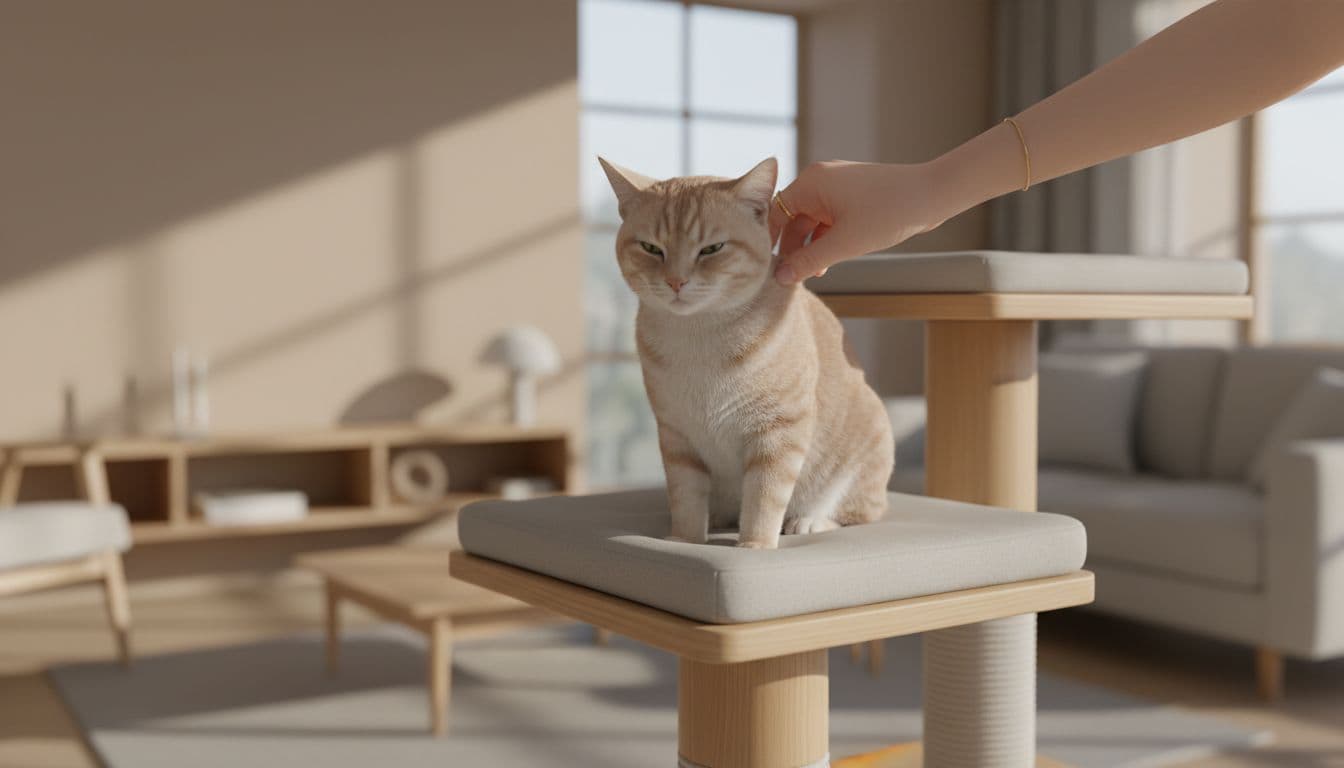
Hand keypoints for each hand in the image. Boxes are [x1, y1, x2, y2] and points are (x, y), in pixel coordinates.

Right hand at [768, 161, 950, 284]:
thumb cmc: (890, 212)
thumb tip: (782, 278)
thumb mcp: (845, 243)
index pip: (776, 213)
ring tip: (813, 275)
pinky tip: (829, 263)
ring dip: (811, 248)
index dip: (770, 241)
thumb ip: (809, 261)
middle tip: (791, 278)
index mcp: (812, 182)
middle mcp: (820, 180)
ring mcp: (838, 187)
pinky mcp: (853, 196)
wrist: (933, 195)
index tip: (767, 268)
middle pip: (793, 219)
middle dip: (793, 248)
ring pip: (812, 222)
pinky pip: (829, 220)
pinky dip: (827, 240)